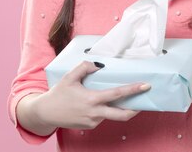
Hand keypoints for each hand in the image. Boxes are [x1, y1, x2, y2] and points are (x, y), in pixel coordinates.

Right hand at [33, 61, 150, 129]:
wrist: (46, 113)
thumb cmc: (58, 94)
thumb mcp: (70, 77)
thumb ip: (84, 67)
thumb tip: (99, 65)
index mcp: (92, 99)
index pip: (117, 94)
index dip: (133, 90)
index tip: (145, 86)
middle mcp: (95, 113)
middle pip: (122, 115)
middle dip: (135, 109)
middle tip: (143, 101)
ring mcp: (93, 121)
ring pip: (111, 114)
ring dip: (118, 108)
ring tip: (120, 98)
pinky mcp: (90, 126)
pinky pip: (102, 117)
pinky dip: (105, 110)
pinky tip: (99, 103)